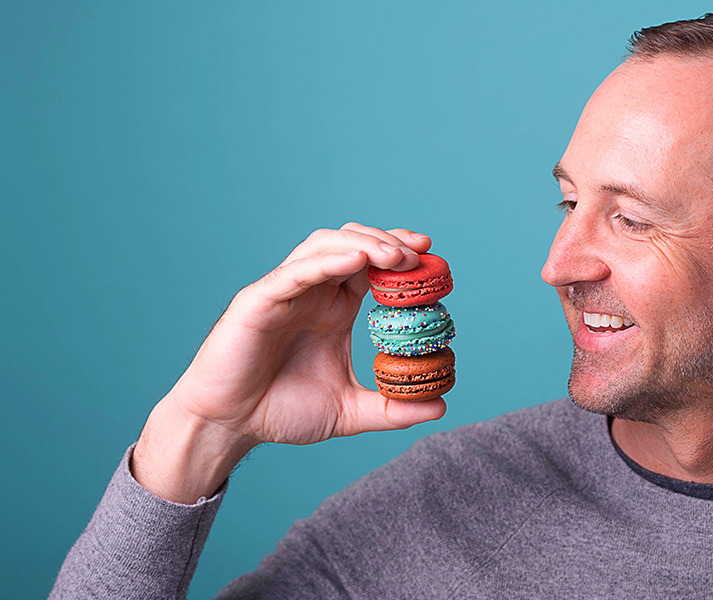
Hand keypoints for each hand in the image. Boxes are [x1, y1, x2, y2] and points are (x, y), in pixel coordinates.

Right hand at [133, 223, 444, 501]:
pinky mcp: (258, 302)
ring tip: (397, 256)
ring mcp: (284, 292)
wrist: (228, 427)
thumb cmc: (279, 411)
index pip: (371, 265)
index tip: (432, 255)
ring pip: (324, 246)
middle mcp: (311, 292)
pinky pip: (293, 272)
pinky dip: (326, 261)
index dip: (400, 253)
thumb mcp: (348, 411)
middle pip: (352, 243)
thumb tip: (439, 406)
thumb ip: (391, 408)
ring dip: (364, 243)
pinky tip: (356, 260)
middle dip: (388, 240)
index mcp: (333, 308)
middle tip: (420, 251)